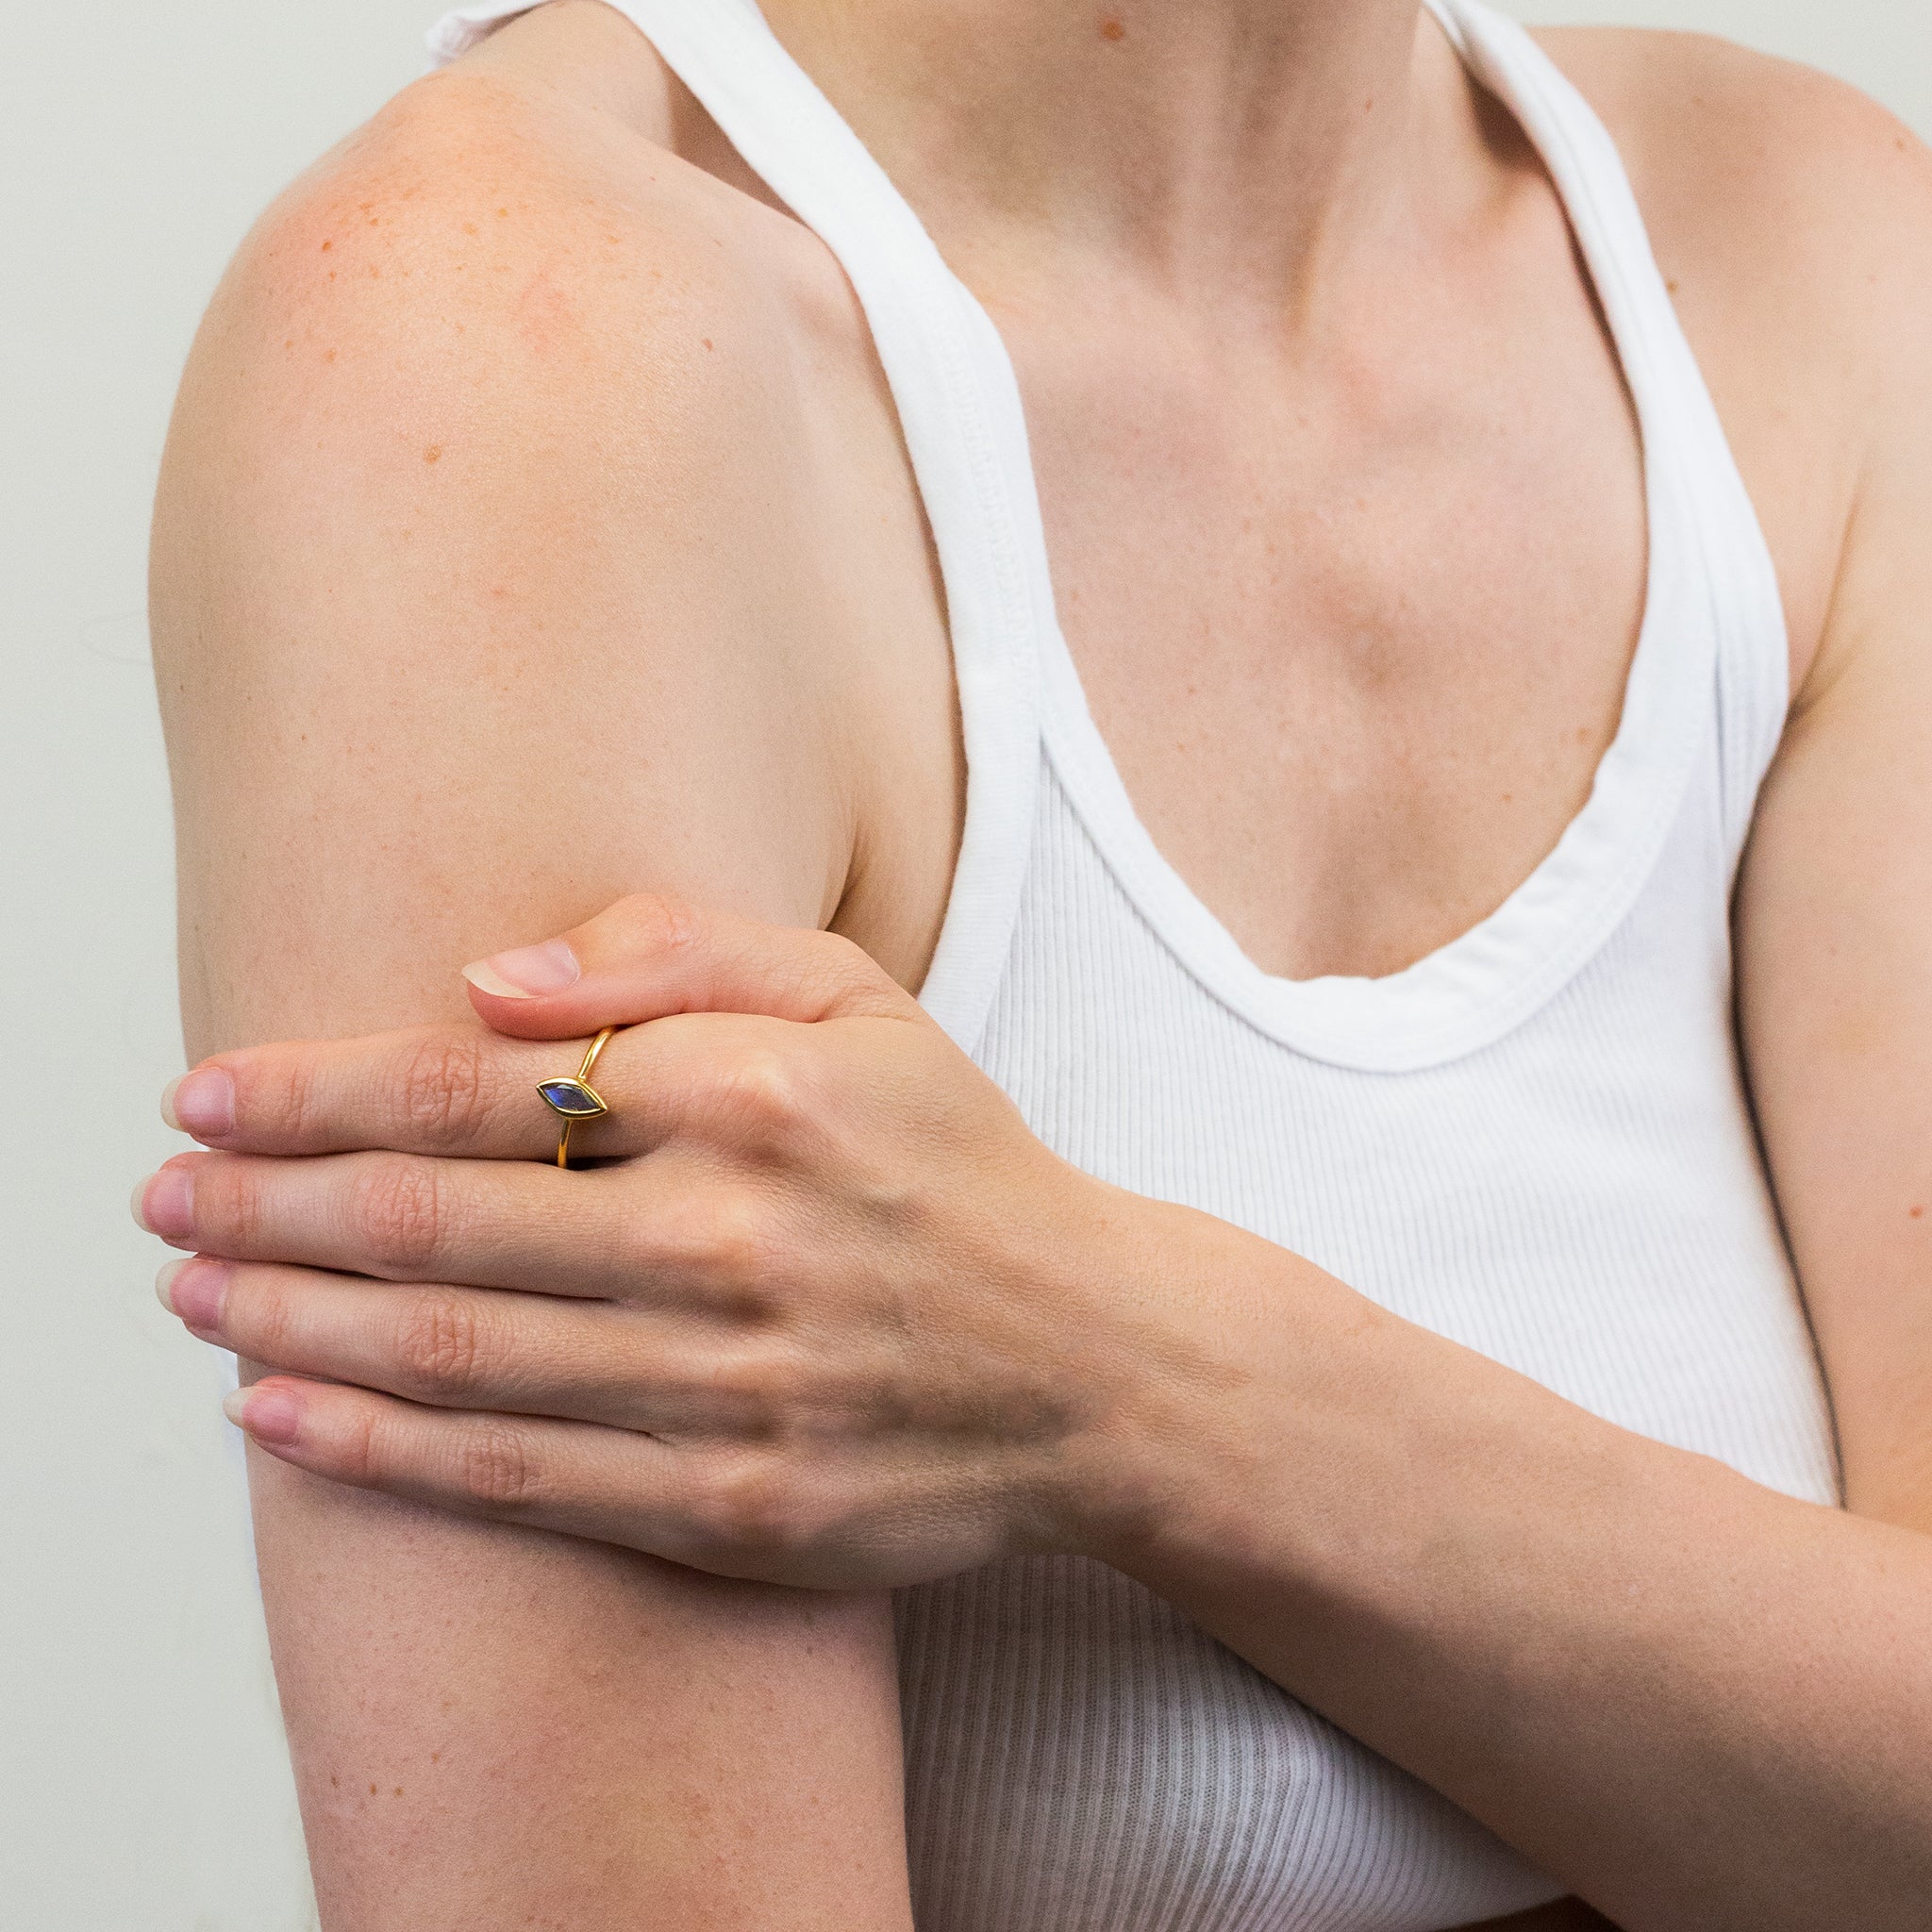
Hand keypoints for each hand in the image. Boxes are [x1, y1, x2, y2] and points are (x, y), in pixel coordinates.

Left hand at [137, 897, 1193, 1587]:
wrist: (1093, 1361)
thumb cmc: (953, 1163)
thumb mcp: (860, 1000)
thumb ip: (680, 954)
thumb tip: (486, 980)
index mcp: (756, 1094)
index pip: (482, 1087)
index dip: (318, 1091)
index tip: (208, 1093)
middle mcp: (734, 1240)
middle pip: (438, 1224)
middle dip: (268, 1205)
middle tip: (158, 1198)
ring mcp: (732, 1385)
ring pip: (451, 1357)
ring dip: (290, 1321)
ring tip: (188, 1292)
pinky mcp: (735, 1505)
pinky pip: (516, 1480)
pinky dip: (376, 1452)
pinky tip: (277, 1417)